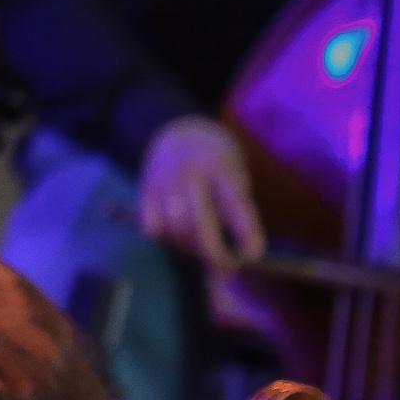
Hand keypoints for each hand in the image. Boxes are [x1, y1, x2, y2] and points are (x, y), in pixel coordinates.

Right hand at [138, 116, 264, 270]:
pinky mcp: (145, 193)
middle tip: (226, 268)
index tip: (253, 256)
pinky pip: (153, 229)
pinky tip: (179, 240)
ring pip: (175, 231)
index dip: (246, 231)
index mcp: (221, 167)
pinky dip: (167, 240)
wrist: (177, 131)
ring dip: (190, 250)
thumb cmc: (215, 159)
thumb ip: (236, 206)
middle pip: (198, 225)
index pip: (235, 204)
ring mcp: (165, 184)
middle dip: (213, 254)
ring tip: (202, 252)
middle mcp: (191, 175)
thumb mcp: (234, 171)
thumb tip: (240, 252)